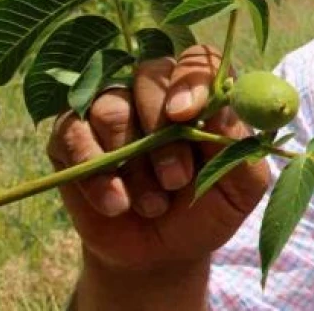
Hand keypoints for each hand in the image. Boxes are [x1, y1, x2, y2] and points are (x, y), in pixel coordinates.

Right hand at [46, 45, 269, 273]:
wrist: (162, 253)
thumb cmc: (209, 210)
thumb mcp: (241, 188)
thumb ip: (240, 145)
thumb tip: (224, 107)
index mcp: (203, 95)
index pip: (198, 60)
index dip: (191, 79)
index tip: (186, 115)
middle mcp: (156, 92)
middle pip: (150, 75)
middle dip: (163, 134)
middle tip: (176, 180)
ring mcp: (111, 108)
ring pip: (111, 108)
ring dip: (132, 162)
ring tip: (153, 204)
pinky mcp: (71, 134)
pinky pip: (72, 132)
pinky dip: (95, 172)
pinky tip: (116, 203)